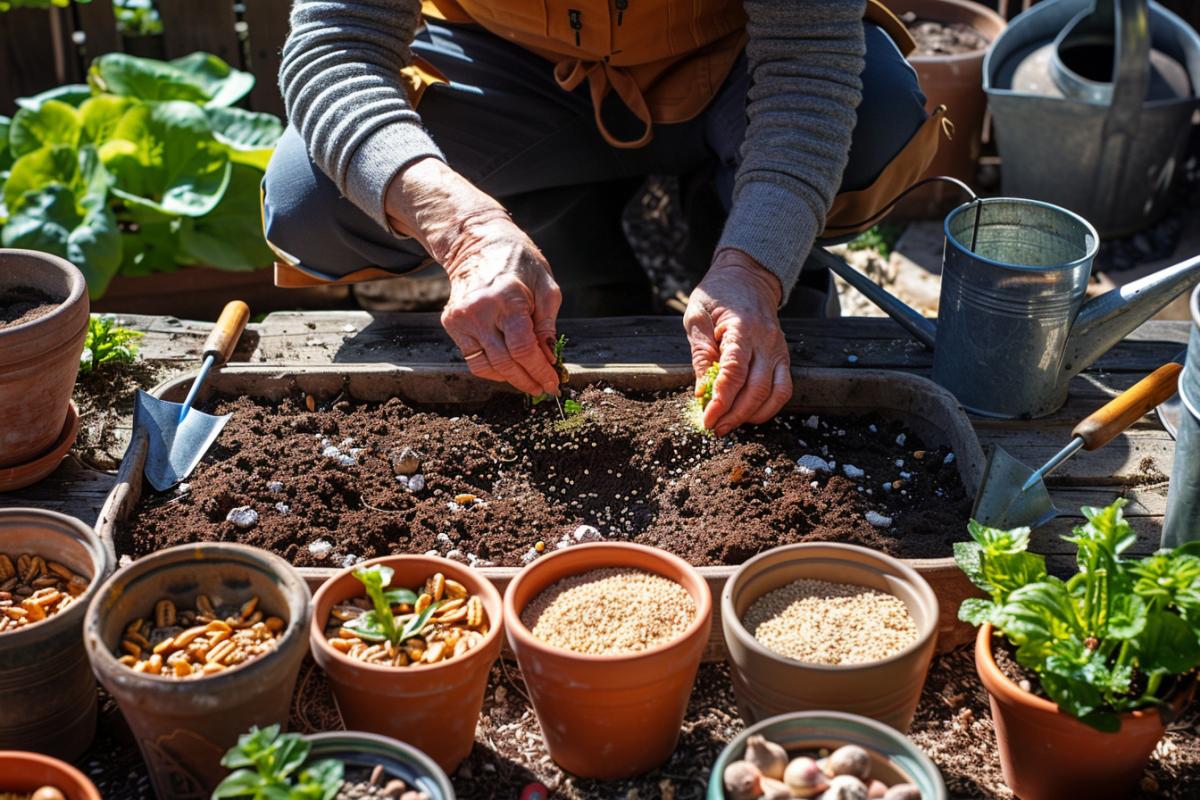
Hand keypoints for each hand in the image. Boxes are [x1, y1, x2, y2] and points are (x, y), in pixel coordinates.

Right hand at [385, 159, 561, 396]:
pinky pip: (473, 359)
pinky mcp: (451, 323)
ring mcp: (461, 318)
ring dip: (510, 379)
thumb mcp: (546, 287)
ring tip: (529, 379)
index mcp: (507, 298)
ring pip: (486, 367)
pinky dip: (493, 368)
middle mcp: (479, 310)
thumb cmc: (519, 262)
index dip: (540, 371)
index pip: (523, 348)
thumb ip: (547, 325)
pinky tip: (509, 366)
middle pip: (505, 363)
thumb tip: (549, 359)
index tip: (553, 383)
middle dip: (528, 381)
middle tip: (544, 388)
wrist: (478, 242)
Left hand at [684, 249, 791, 435]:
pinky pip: (784, 389)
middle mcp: (766, 341)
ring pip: (775, 393)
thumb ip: (700, 352)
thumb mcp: (697, 315)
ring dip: (753, 415)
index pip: (734, 372)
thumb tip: (701, 390)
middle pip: (757, 389)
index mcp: (742, 328)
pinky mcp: (783, 357)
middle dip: (735, 414)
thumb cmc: (718, 294)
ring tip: (730, 424)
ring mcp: (779, 350)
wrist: (748, 276)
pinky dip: (769, 407)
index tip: (707, 418)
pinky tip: (750, 414)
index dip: (721, 400)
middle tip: (715, 427)